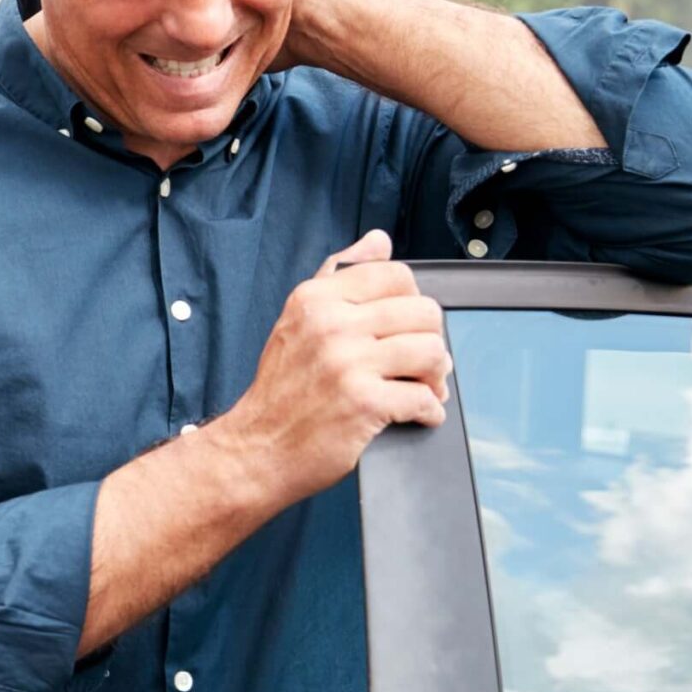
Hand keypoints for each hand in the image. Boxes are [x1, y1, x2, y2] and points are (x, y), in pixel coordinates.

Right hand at [210, 229, 449, 508]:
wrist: (255, 450)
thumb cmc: (281, 392)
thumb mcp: (298, 321)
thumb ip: (339, 276)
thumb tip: (377, 240)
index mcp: (316, 299)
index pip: (396, 275)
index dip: (410, 304)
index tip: (402, 328)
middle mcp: (331, 324)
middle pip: (424, 313)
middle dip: (429, 341)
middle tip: (416, 364)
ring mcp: (347, 363)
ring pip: (433, 352)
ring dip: (435, 378)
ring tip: (419, 388)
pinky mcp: (363, 403)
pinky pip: (425, 398)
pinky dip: (429, 412)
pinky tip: (413, 414)